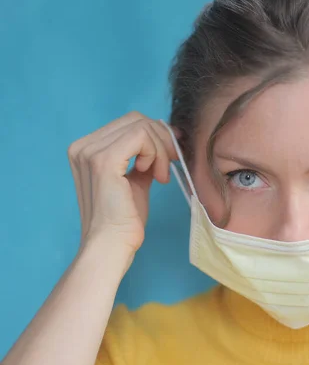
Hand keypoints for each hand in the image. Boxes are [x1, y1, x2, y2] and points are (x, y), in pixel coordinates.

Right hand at [67, 111, 178, 270]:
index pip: (129, 123)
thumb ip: (145, 157)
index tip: (170, 155)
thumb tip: (167, 137)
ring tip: (161, 177)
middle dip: (161, 139)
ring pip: (141, 127)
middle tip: (169, 166)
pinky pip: (141, 136)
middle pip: (136, 120)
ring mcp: (90, 152)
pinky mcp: (104, 160)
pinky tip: (155, 176)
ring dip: (161, 150)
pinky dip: (155, 153)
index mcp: (86, 149)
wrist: (112, 244)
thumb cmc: (125, 218)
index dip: (156, 135)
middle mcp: (83, 146)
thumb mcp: (136, 179)